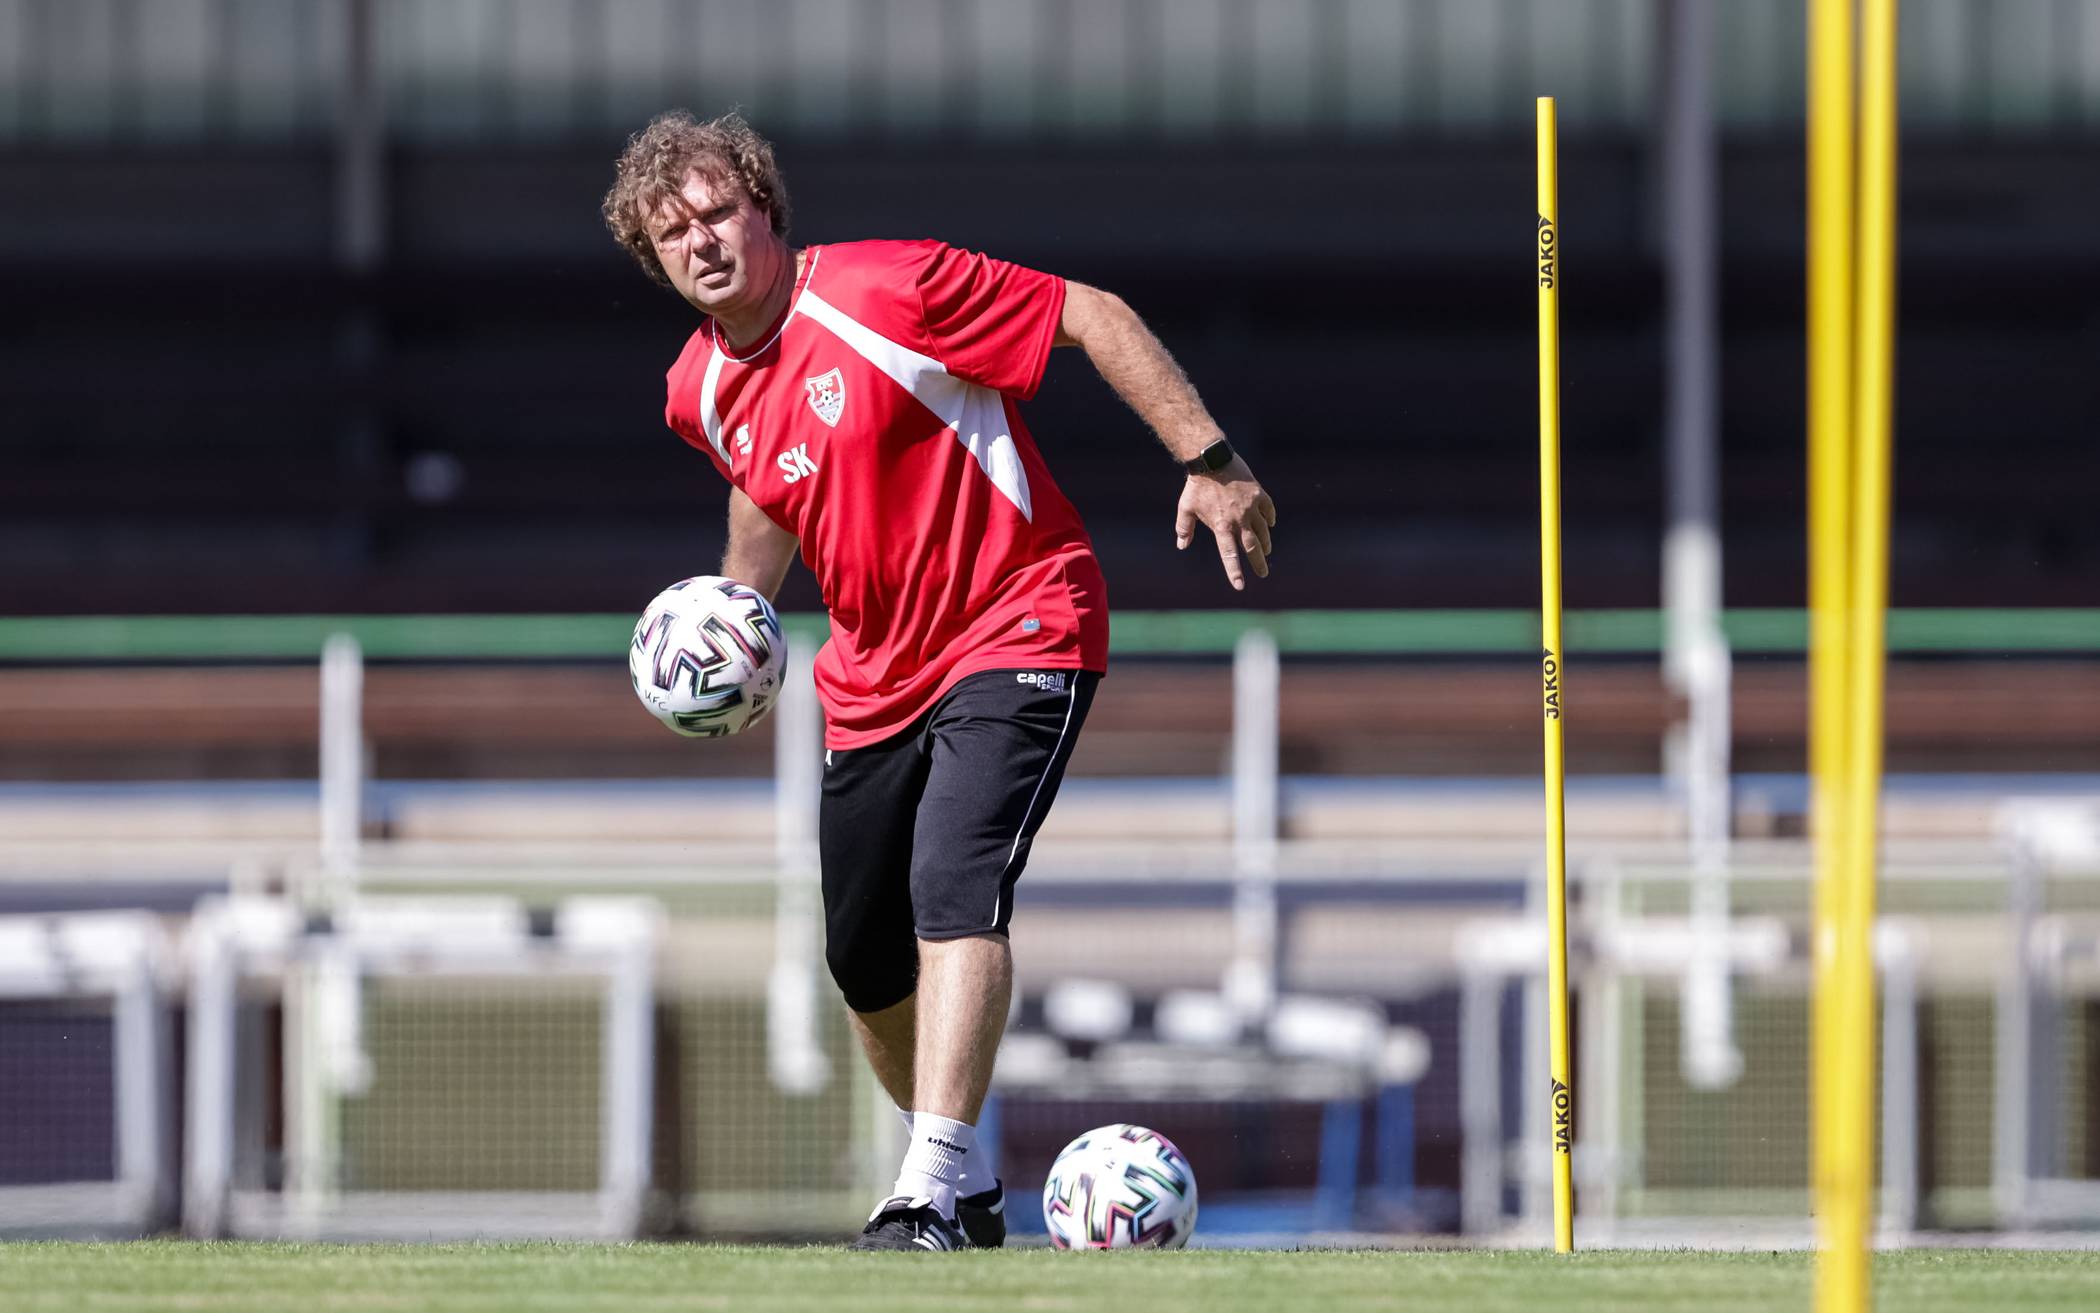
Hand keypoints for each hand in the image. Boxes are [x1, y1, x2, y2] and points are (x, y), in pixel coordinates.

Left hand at [1174, 455, 1275, 589]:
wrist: (1212, 459)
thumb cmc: (1196, 485)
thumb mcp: (1185, 508)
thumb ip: (1184, 528)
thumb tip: (1181, 546)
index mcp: (1220, 526)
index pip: (1229, 554)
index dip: (1235, 571)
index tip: (1240, 586)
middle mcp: (1239, 519)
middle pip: (1252, 547)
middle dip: (1259, 563)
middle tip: (1264, 574)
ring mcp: (1251, 506)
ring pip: (1263, 531)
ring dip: (1265, 543)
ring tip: (1266, 551)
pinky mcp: (1259, 494)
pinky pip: (1268, 511)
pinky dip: (1269, 519)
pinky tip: (1269, 524)